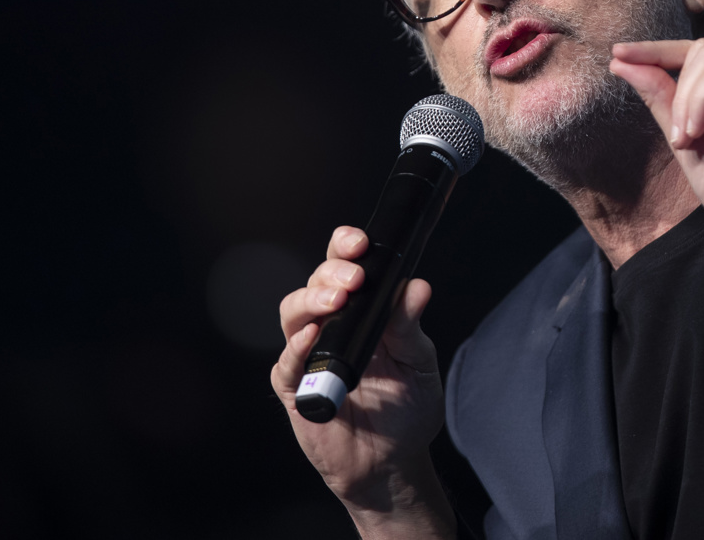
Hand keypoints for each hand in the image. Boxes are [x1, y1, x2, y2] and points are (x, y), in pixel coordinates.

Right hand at [271, 226, 453, 536]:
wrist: (393, 460)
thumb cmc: (405, 407)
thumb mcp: (418, 361)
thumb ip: (411, 325)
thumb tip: (416, 287)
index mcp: (361, 311)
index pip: (344, 267)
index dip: (345, 248)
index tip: (359, 242)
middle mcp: (331, 326)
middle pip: (315, 284)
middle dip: (331, 273)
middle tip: (354, 279)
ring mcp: (309, 356)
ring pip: (293, 314)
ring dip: (311, 301)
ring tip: (336, 301)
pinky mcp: (295, 389)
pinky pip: (286, 364)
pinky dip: (296, 349)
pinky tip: (313, 339)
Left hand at [610, 38, 703, 313]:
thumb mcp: (684, 139)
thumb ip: (660, 98)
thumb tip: (622, 62)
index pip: (694, 51)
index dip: (654, 50)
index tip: (617, 53)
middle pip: (700, 50)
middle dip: (676, 91)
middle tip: (680, 138)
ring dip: (687, 100)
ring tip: (690, 138)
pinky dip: (701, 99)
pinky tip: (698, 131)